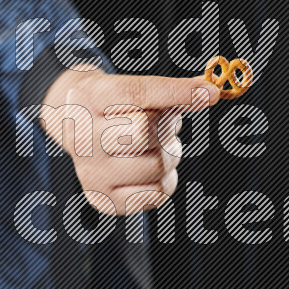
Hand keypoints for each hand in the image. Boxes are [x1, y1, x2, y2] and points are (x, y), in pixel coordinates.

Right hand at [41, 67, 219, 214]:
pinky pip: (156, 194)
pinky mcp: (103, 199)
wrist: (78, 129)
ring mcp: (91, 172)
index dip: (178, 92)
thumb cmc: (116, 107)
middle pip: (145, 132)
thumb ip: (168, 91)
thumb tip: (207, 94)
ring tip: (157, 148)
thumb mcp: (132, 88)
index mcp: (89, 98)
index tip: (210, 93)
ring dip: (170, 155)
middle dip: (165, 128)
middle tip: (162, 127)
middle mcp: (82, 136)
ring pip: (156, 165)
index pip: (138, 93)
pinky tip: (151, 168)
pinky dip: (165, 180)